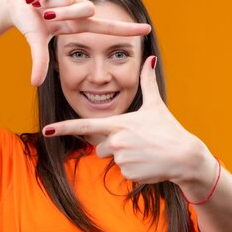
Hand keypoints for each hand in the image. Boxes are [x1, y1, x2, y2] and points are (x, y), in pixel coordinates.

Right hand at [1, 0, 151, 85]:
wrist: (11, 1)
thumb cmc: (27, 22)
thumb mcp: (36, 42)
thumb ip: (39, 62)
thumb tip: (35, 84)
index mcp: (77, 24)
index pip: (108, 27)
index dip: (127, 29)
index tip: (147, 29)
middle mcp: (78, 7)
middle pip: (86, 9)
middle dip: (63, 12)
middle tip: (44, 14)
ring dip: (49, 1)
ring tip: (36, 4)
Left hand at [42, 56, 208, 184]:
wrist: (185, 156)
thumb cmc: (169, 129)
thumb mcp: (156, 105)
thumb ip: (148, 82)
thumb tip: (150, 58)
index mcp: (118, 123)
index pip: (84, 125)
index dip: (62, 128)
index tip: (46, 130)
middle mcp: (116, 141)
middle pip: (100, 147)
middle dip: (114, 146)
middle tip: (137, 142)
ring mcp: (122, 158)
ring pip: (113, 160)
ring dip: (125, 158)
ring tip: (145, 152)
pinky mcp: (128, 173)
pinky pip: (124, 172)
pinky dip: (134, 169)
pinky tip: (148, 163)